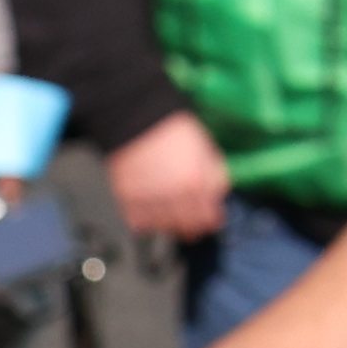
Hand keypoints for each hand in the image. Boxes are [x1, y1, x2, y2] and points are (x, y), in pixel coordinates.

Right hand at [102, 113, 229, 241]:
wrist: (135, 118)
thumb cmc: (170, 129)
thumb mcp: (205, 149)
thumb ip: (215, 178)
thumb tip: (218, 199)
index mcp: (197, 182)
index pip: (209, 220)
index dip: (209, 220)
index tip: (207, 218)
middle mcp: (174, 196)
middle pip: (187, 229)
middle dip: (189, 223)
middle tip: (184, 211)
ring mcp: (150, 201)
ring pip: (164, 228)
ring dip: (167, 220)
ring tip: (163, 200)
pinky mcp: (128, 203)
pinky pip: (141, 224)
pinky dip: (145, 218)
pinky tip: (147, 200)